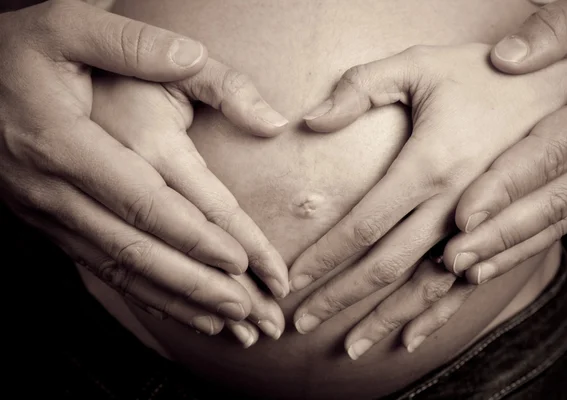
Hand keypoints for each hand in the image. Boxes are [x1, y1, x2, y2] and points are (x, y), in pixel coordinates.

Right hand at [0, 0, 288, 327]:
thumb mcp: (67, 26)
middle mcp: (55, 188)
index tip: (243, 262)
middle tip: (248, 311)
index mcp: (67, 141)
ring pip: (120, 269)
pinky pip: (101, 268)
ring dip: (177, 299)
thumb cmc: (19, 51)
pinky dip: (144, 293)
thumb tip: (194, 57)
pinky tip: (178, 307)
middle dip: (196, 283)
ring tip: (226, 322)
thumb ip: (134, 43)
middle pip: (138, 250)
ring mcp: (48, 212)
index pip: (145, 202)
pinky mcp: (50, 223)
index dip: (195, 236)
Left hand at [287, 43, 566, 357]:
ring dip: (383, 319)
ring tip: (350, 347)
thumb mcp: (417, 65)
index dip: (324, 257)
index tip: (292, 280)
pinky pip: (465, 286)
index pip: (362, 225)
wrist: (556, 87)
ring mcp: (479, 227)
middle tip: (301, 322)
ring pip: (423, 287)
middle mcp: (453, 206)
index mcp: (429, 165)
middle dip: (339, 297)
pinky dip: (435, 315)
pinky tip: (409, 337)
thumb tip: (312, 120)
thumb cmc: (480, 74)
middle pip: (385, 265)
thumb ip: (361, 88)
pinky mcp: (498, 235)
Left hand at [444, 0, 566, 282]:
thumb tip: (506, 56)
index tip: (463, 213)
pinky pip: (562, 223)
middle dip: (500, 233)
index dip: (507, 185)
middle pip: (553, 199)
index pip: (550, 150)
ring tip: (463, 270)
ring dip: (508, 248)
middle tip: (452, 258)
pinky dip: (525, 247)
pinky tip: (488, 267)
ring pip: (557, 220)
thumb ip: (558, 30)